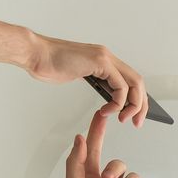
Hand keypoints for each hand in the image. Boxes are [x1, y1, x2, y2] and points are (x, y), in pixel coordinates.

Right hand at [26, 33, 149, 126]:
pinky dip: (118, 102)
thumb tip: (106, 95)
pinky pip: (121, 86)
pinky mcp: (100, 62)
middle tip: (136, 122)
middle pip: (138, 82)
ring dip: (132, 105)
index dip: (137, 98)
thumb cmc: (50, 65)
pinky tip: (107, 111)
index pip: (130, 79)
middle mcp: (108, 57)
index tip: (134, 115)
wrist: (36, 54)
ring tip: (122, 119)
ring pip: (134, 84)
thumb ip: (95, 80)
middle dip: (140, 105)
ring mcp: (105, 58)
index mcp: (104, 59)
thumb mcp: (78, 75)